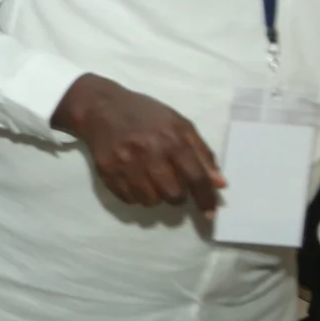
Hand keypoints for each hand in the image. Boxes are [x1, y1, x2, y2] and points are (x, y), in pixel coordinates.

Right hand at [50, 73, 223, 211]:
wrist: (100, 108)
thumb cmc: (145, 114)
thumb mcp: (179, 124)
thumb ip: (202, 153)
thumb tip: (219, 184)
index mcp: (172, 139)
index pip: (195, 177)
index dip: (205, 198)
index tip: (210, 212)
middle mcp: (149, 154)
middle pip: (174, 194)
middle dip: (177, 194)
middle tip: (172, 182)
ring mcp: (126, 165)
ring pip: (152, 201)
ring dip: (156, 195)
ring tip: (151, 179)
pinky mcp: (108, 174)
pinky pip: (130, 200)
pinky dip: (137, 195)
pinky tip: (135, 179)